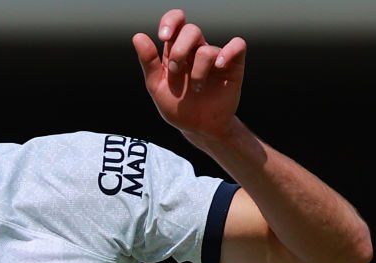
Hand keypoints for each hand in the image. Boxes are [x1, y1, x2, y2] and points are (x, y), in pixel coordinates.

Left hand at [132, 8, 246, 139]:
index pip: (176, 22)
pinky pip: (237, 45)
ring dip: (197, 69)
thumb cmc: (178, 107)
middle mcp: (195, 51)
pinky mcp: (233, 66)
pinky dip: (228, 52)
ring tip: (195, 87)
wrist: (198, 128)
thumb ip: (148, 62)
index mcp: (176, 52)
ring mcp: (215, 58)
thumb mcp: (157, 87)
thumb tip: (138, 36)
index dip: (171, 21)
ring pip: (207, 47)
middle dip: (180, 50)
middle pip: (191, 30)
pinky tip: (219, 66)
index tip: (163, 36)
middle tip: (175, 71)